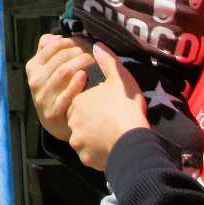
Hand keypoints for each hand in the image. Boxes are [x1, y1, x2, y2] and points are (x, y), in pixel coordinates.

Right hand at [25, 34, 94, 140]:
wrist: (58, 123)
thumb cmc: (58, 90)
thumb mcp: (49, 70)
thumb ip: (49, 51)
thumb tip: (56, 36)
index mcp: (34, 67)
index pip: (54, 46)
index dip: (73, 40)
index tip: (87, 41)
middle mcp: (35, 81)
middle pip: (61, 58)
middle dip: (81, 52)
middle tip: (96, 51)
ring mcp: (42, 97)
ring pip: (63, 72)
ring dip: (82, 64)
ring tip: (96, 62)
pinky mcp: (52, 113)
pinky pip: (65, 95)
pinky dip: (75, 84)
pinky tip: (85, 77)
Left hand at [66, 44, 148, 171]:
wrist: (131, 142)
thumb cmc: (125, 108)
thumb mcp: (120, 79)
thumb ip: (108, 62)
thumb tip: (97, 46)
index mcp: (77, 101)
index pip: (79, 100)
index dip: (92, 101)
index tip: (106, 104)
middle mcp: (72, 121)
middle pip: (79, 120)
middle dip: (90, 120)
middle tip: (109, 119)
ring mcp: (77, 141)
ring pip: (83, 138)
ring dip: (93, 137)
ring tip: (111, 134)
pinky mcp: (85, 158)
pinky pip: (89, 154)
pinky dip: (97, 152)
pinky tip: (111, 147)